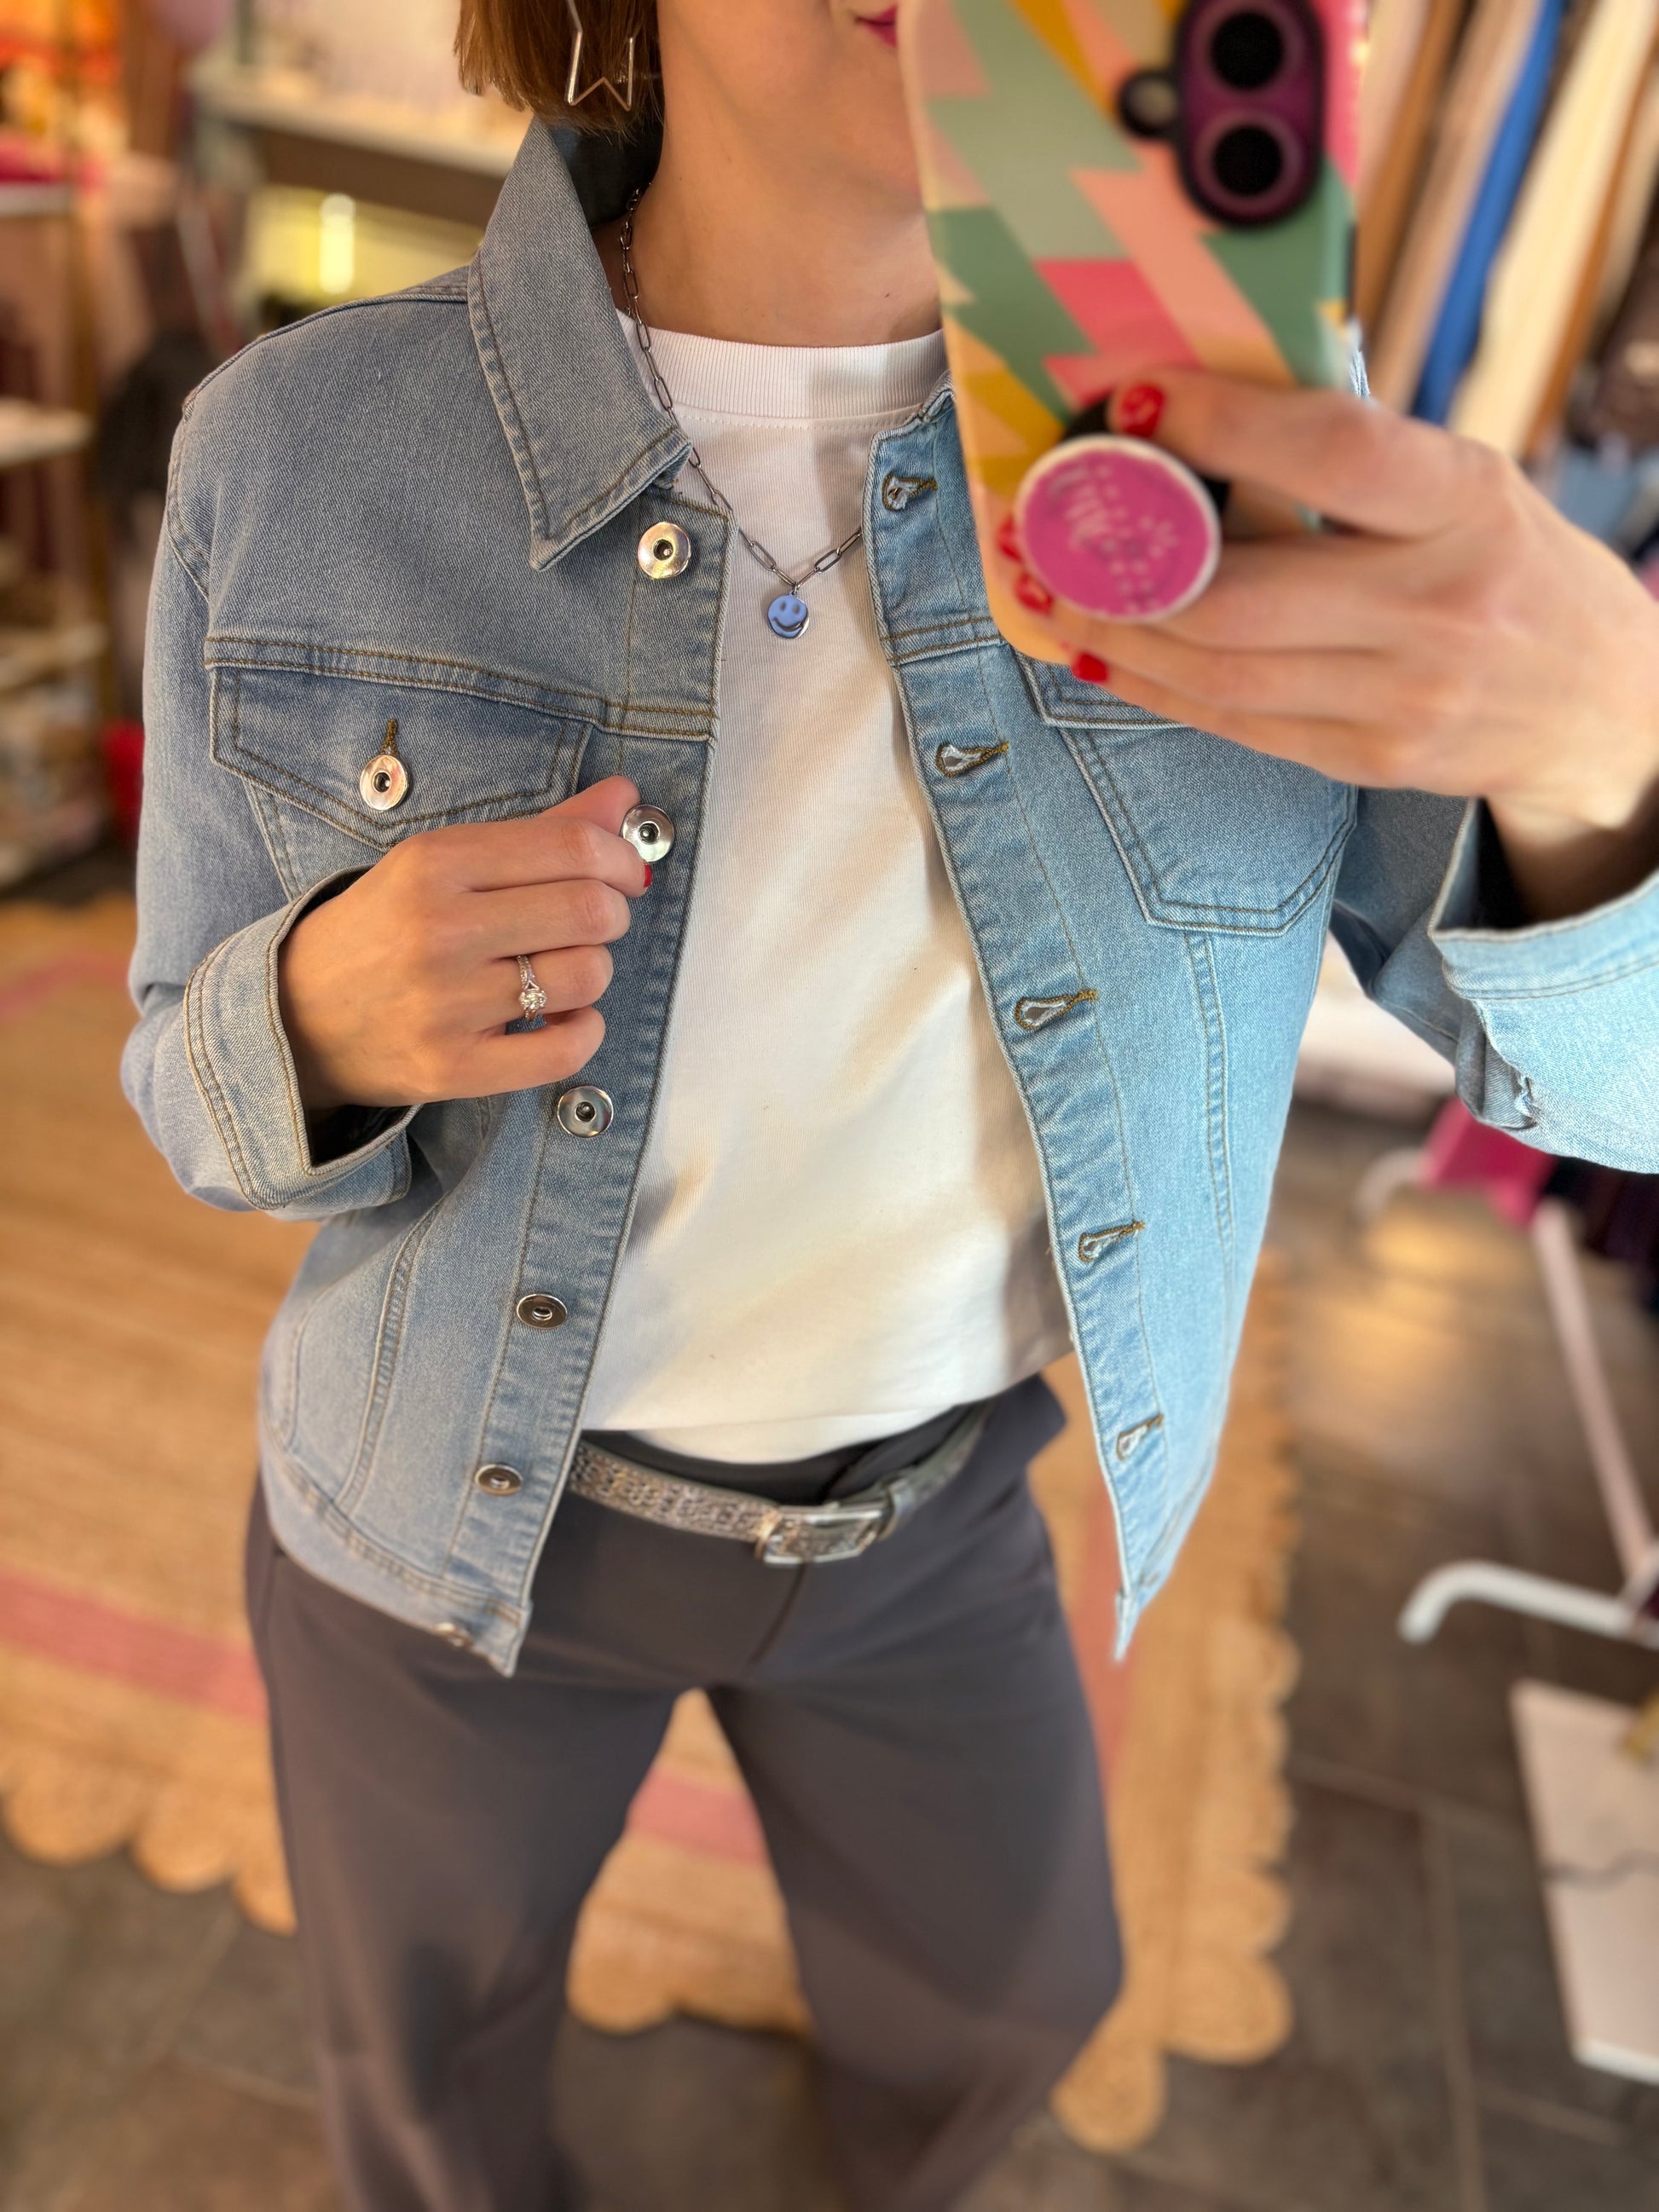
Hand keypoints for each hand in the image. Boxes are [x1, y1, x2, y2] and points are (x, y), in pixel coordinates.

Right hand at [277, 776, 648, 1113]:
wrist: (295, 1016)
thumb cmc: (382, 932)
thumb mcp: (442, 865)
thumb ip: (539, 832)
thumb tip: (625, 797)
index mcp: (436, 864)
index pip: (572, 848)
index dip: (621, 859)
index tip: (625, 873)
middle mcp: (439, 931)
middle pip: (590, 911)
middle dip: (612, 914)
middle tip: (591, 923)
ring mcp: (446, 1004)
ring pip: (586, 977)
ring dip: (591, 972)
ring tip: (559, 971)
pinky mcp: (454, 1067)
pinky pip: (567, 1049)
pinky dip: (584, 1031)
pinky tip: (559, 1019)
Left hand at [1044, 370, 1658, 919]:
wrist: (1600, 705)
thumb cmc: (1507, 565)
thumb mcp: (1463, 487)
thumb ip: (1355, 464)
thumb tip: (1195, 421)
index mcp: (1466, 502)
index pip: (1327, 454)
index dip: (1215, 427)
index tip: (1128, 402)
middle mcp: (1440, 605)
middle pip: (1243, 593)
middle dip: (1127, 564)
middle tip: (1051, 526)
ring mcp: (1405, 698)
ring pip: (1223, 672)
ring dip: (1119, 634)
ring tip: (1054, 594)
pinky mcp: (1373, 761)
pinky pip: (1238, 724)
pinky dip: (1159, 688)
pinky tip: (1107, 655)